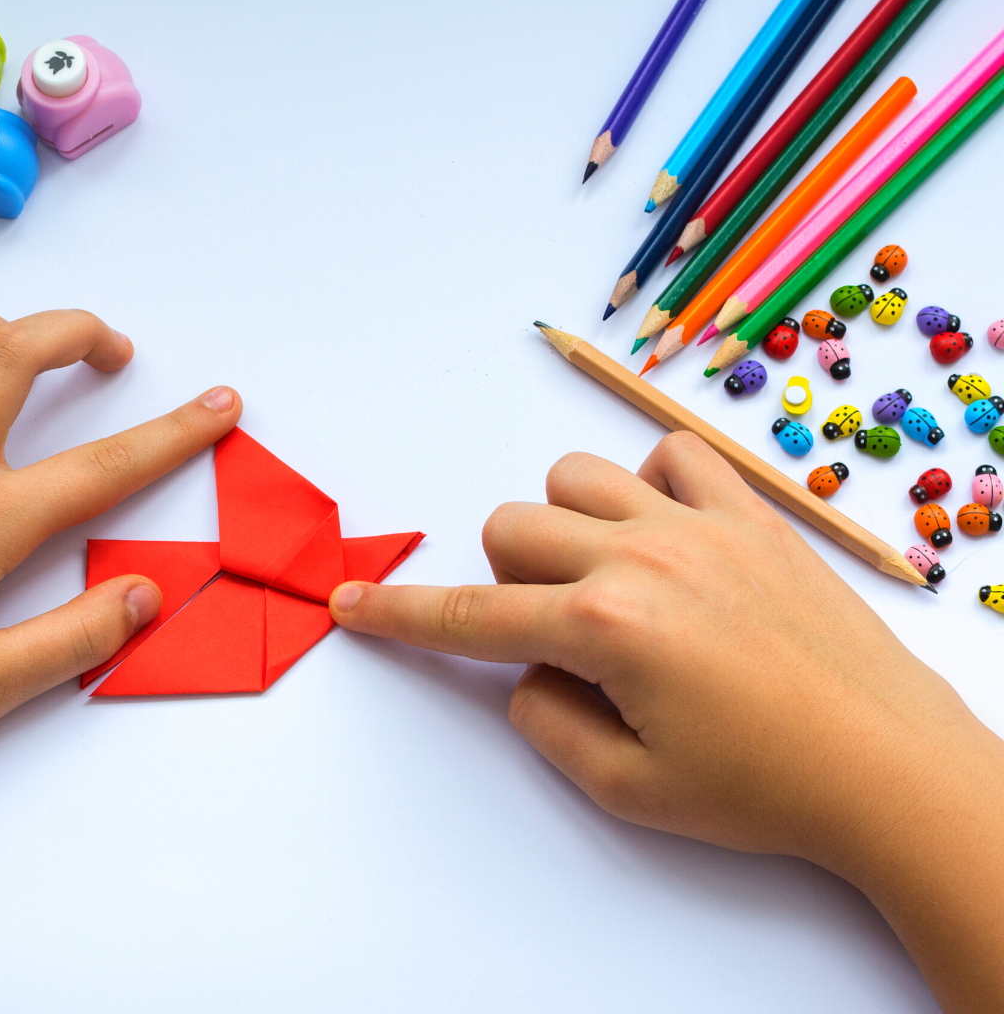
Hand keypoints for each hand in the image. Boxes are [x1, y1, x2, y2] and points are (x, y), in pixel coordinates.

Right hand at [329, 432, 1003, 1010]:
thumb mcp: (628, 788)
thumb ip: (545, 721)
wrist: (890, 769)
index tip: (350, 602)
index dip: (398, 613)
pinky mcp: (752, 514)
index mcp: (604, 629)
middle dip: (503, 578)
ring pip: (572, 476)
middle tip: (553, 632)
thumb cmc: (765, 788)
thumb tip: (528, 671)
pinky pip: (671, 452)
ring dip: (563, 524)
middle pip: (507, 525)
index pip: (467, 615)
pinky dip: (649, 482)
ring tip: (604, 578)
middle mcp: (641, 558)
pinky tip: (665, 532)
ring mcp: (698, 524)